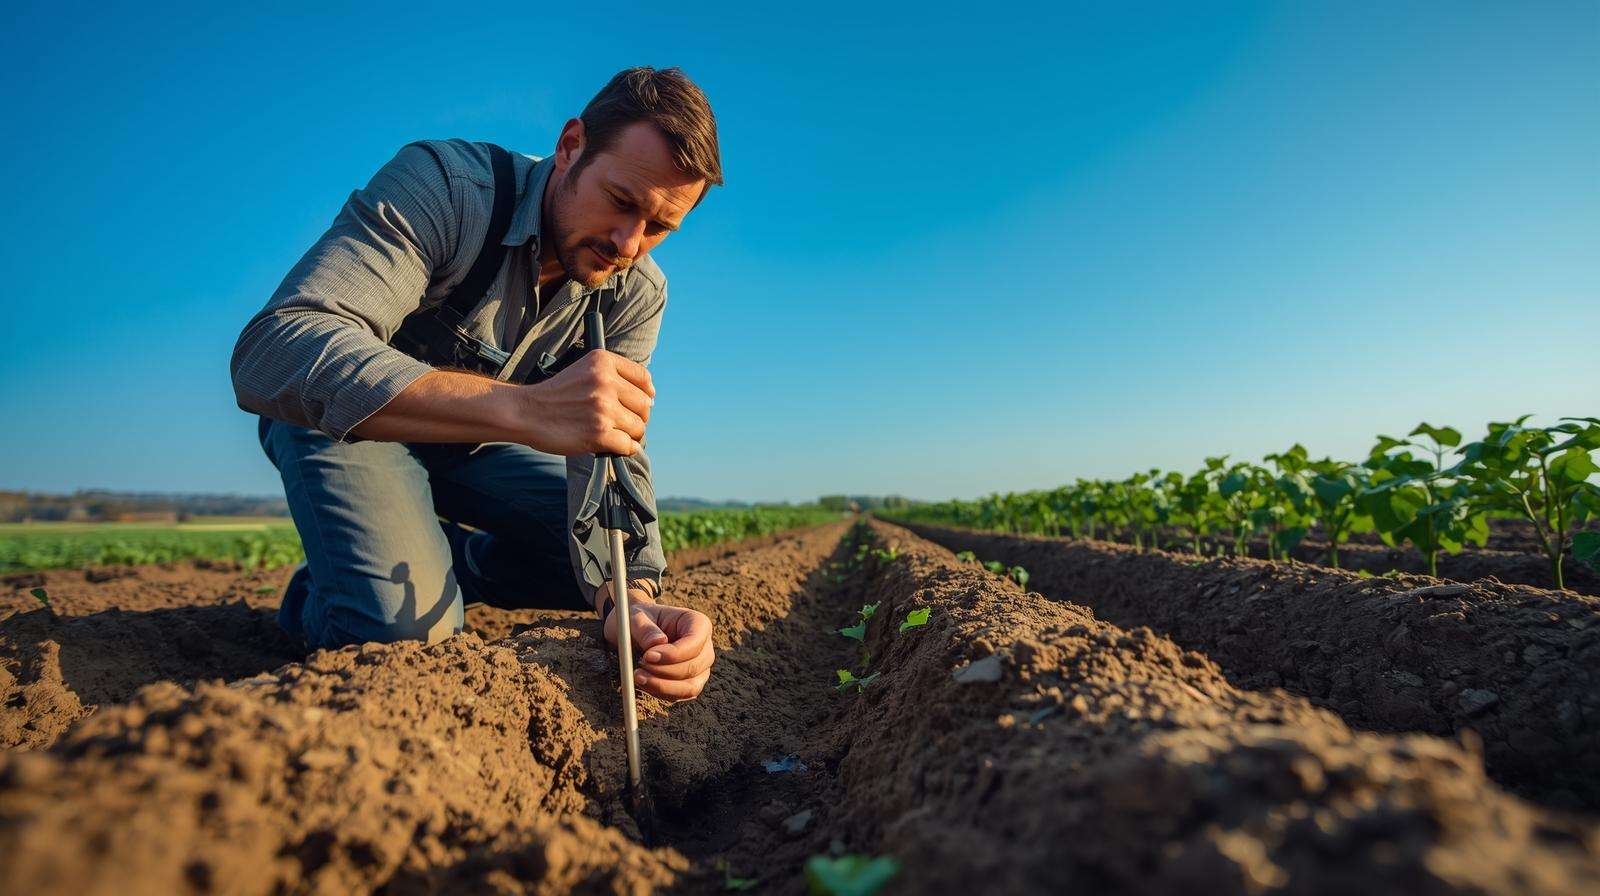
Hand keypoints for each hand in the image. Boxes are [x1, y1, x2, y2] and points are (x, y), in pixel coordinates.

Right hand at [517, 350, 655, 456]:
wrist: (525, 412)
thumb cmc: (555, 395)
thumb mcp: (583, 370)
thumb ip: (612, 376)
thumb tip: (650, 398)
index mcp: (603, 362)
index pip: (643, 378)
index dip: (646, 393)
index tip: (641, 403)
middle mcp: (605, 382)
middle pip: (644, 405)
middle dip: (637, 417)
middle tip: (623, 423)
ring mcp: (603, 409)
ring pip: (638, 427)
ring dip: (630, 435)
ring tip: (613, 434)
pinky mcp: (598, 433)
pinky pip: (628, 446)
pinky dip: (624, 449)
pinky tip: (612, 446)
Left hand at [595, 582, 715, 700]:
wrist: (637, 633)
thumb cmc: (640, 621)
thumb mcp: (636, 617)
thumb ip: (645, 628)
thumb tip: (658, 642)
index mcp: (697, 623)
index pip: (695, 641)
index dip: (673, 653)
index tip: (648, 656)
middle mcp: (705, 647)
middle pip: (693, 666)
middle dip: (664, 671)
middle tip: (639, 667)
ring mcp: (701, 668)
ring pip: (689, 686)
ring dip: (662, 686)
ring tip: (638, 676)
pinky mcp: (691, 683)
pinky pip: (680, 695)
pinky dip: (661, 693)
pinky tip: (644, 682)